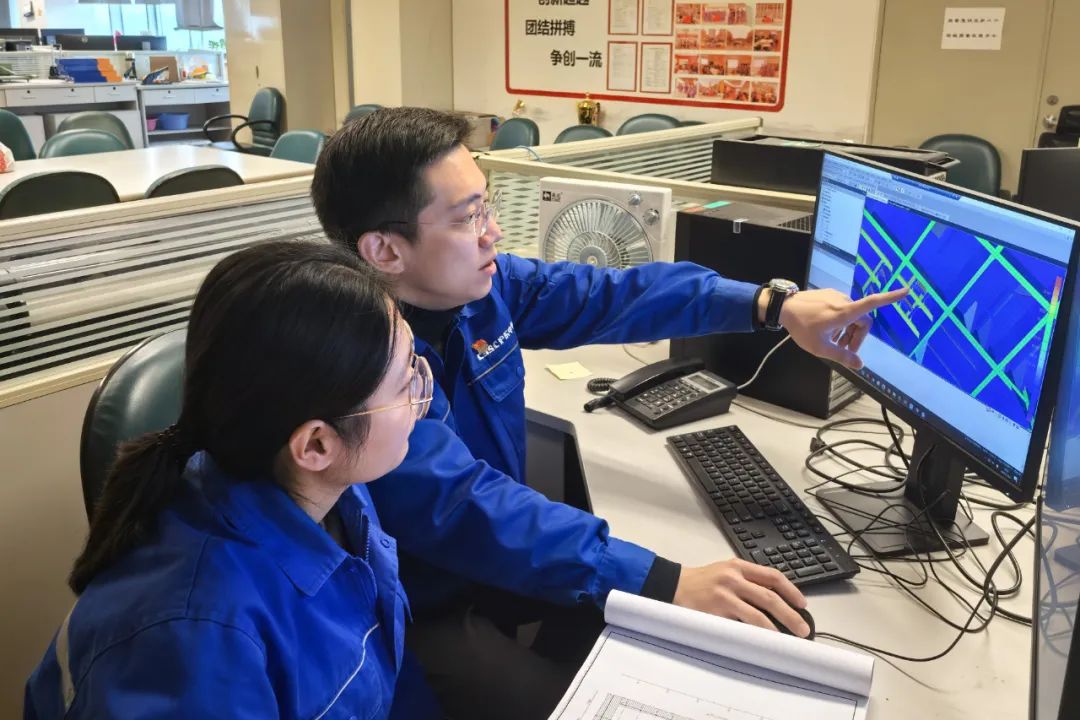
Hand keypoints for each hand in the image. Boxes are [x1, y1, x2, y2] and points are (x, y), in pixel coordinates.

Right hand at [673, 559, 809, 636]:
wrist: (672, 585)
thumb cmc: (701, 582)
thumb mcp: (724, 572)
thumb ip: (746, 581)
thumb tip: (774, 602)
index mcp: (738, 566)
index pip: (772, 576)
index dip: (791, 590)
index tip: (802, 604)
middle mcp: (733, 577)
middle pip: (770, 596)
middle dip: (790, 614)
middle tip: (803, 628)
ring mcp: (725, 594)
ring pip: (758, 613)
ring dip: (777, 627)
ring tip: (789, 638)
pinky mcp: (716, 610)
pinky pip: (741, 624)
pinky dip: (755, 634)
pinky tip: (763, 641)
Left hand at [776, 287, 908, 368]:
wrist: (783, 308)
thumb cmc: (802, 328)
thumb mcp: (820, 347)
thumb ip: (842, 356)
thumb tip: (860, 365)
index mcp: (845, 312)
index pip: (872, 303)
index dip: (890, 298)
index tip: (907, 290)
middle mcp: (843, 301)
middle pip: (861, 320)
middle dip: (856, 337)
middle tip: (844, 350)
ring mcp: (835, 296)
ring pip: (851, 316)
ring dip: (847, 330)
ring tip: (833, 342)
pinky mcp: (828, 294)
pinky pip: (841, 308)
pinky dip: (840, 321)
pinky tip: (826, 330)